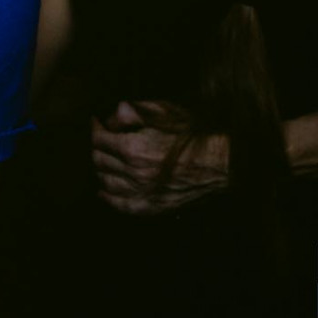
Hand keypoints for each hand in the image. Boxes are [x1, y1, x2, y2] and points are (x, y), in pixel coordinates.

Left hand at [90, 100, 226, 214]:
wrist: (221, 163)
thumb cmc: (193, 134)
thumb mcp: (163, 112)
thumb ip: (133, 112)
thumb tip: (110, 116)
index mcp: (133, 148)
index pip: (99, 139)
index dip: (96, 129)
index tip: (98, 123)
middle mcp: (134, 173)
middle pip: (99, 160)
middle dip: (97, 147)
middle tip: (102, 139)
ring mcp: (142, 192)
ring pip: (106, 182)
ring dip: (101, 170)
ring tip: (104, 160)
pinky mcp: (152, 206)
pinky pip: (122, 205)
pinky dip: (109, 198)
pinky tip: (103, 191)